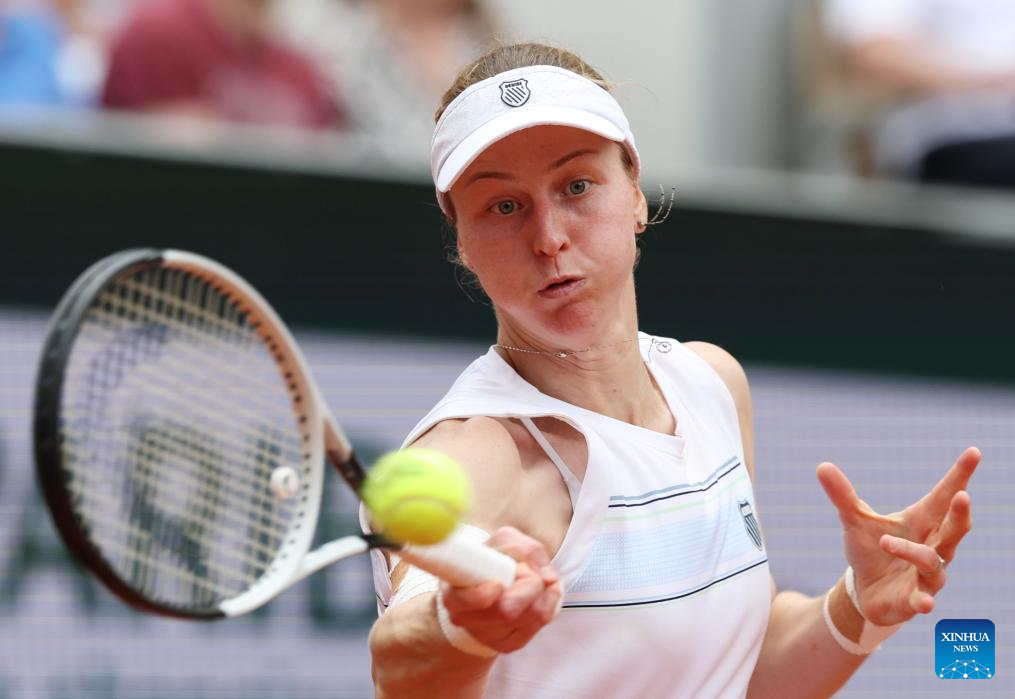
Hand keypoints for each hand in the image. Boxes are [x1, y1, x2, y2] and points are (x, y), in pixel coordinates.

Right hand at [440, 526, 561, 652]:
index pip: (467, 603)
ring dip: (543, 592)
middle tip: (526, 570)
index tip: (497, 584)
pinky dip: (548, 603)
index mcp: (454, 595)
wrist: (491, 579)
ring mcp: (489, 636)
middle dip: (529, 585)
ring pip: (532, 616)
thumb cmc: (494, 558)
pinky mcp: (510, 644)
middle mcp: (467, 620)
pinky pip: (540, 624)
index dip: (483, 595)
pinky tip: (538, 593)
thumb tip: (547, 577)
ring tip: (533, 578)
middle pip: (508, 611)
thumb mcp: (506, 540)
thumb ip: (527, 550)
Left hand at [817, 447, 979, 625]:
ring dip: (911, 552)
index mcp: (922, 522)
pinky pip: (924, 599)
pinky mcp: (915, 599)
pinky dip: (925, 600)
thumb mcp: (854, 520)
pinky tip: (926, 603)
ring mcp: (927, 574)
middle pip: (955, 529)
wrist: (864, 590)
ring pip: (932, 561)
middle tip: (962, 495)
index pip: (944, 496)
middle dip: (960, 513)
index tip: (974, 452)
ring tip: (885, 541)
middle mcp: (933, 546)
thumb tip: (822, 466)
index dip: (960, 475)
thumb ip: (843, 495)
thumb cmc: (870, 549)